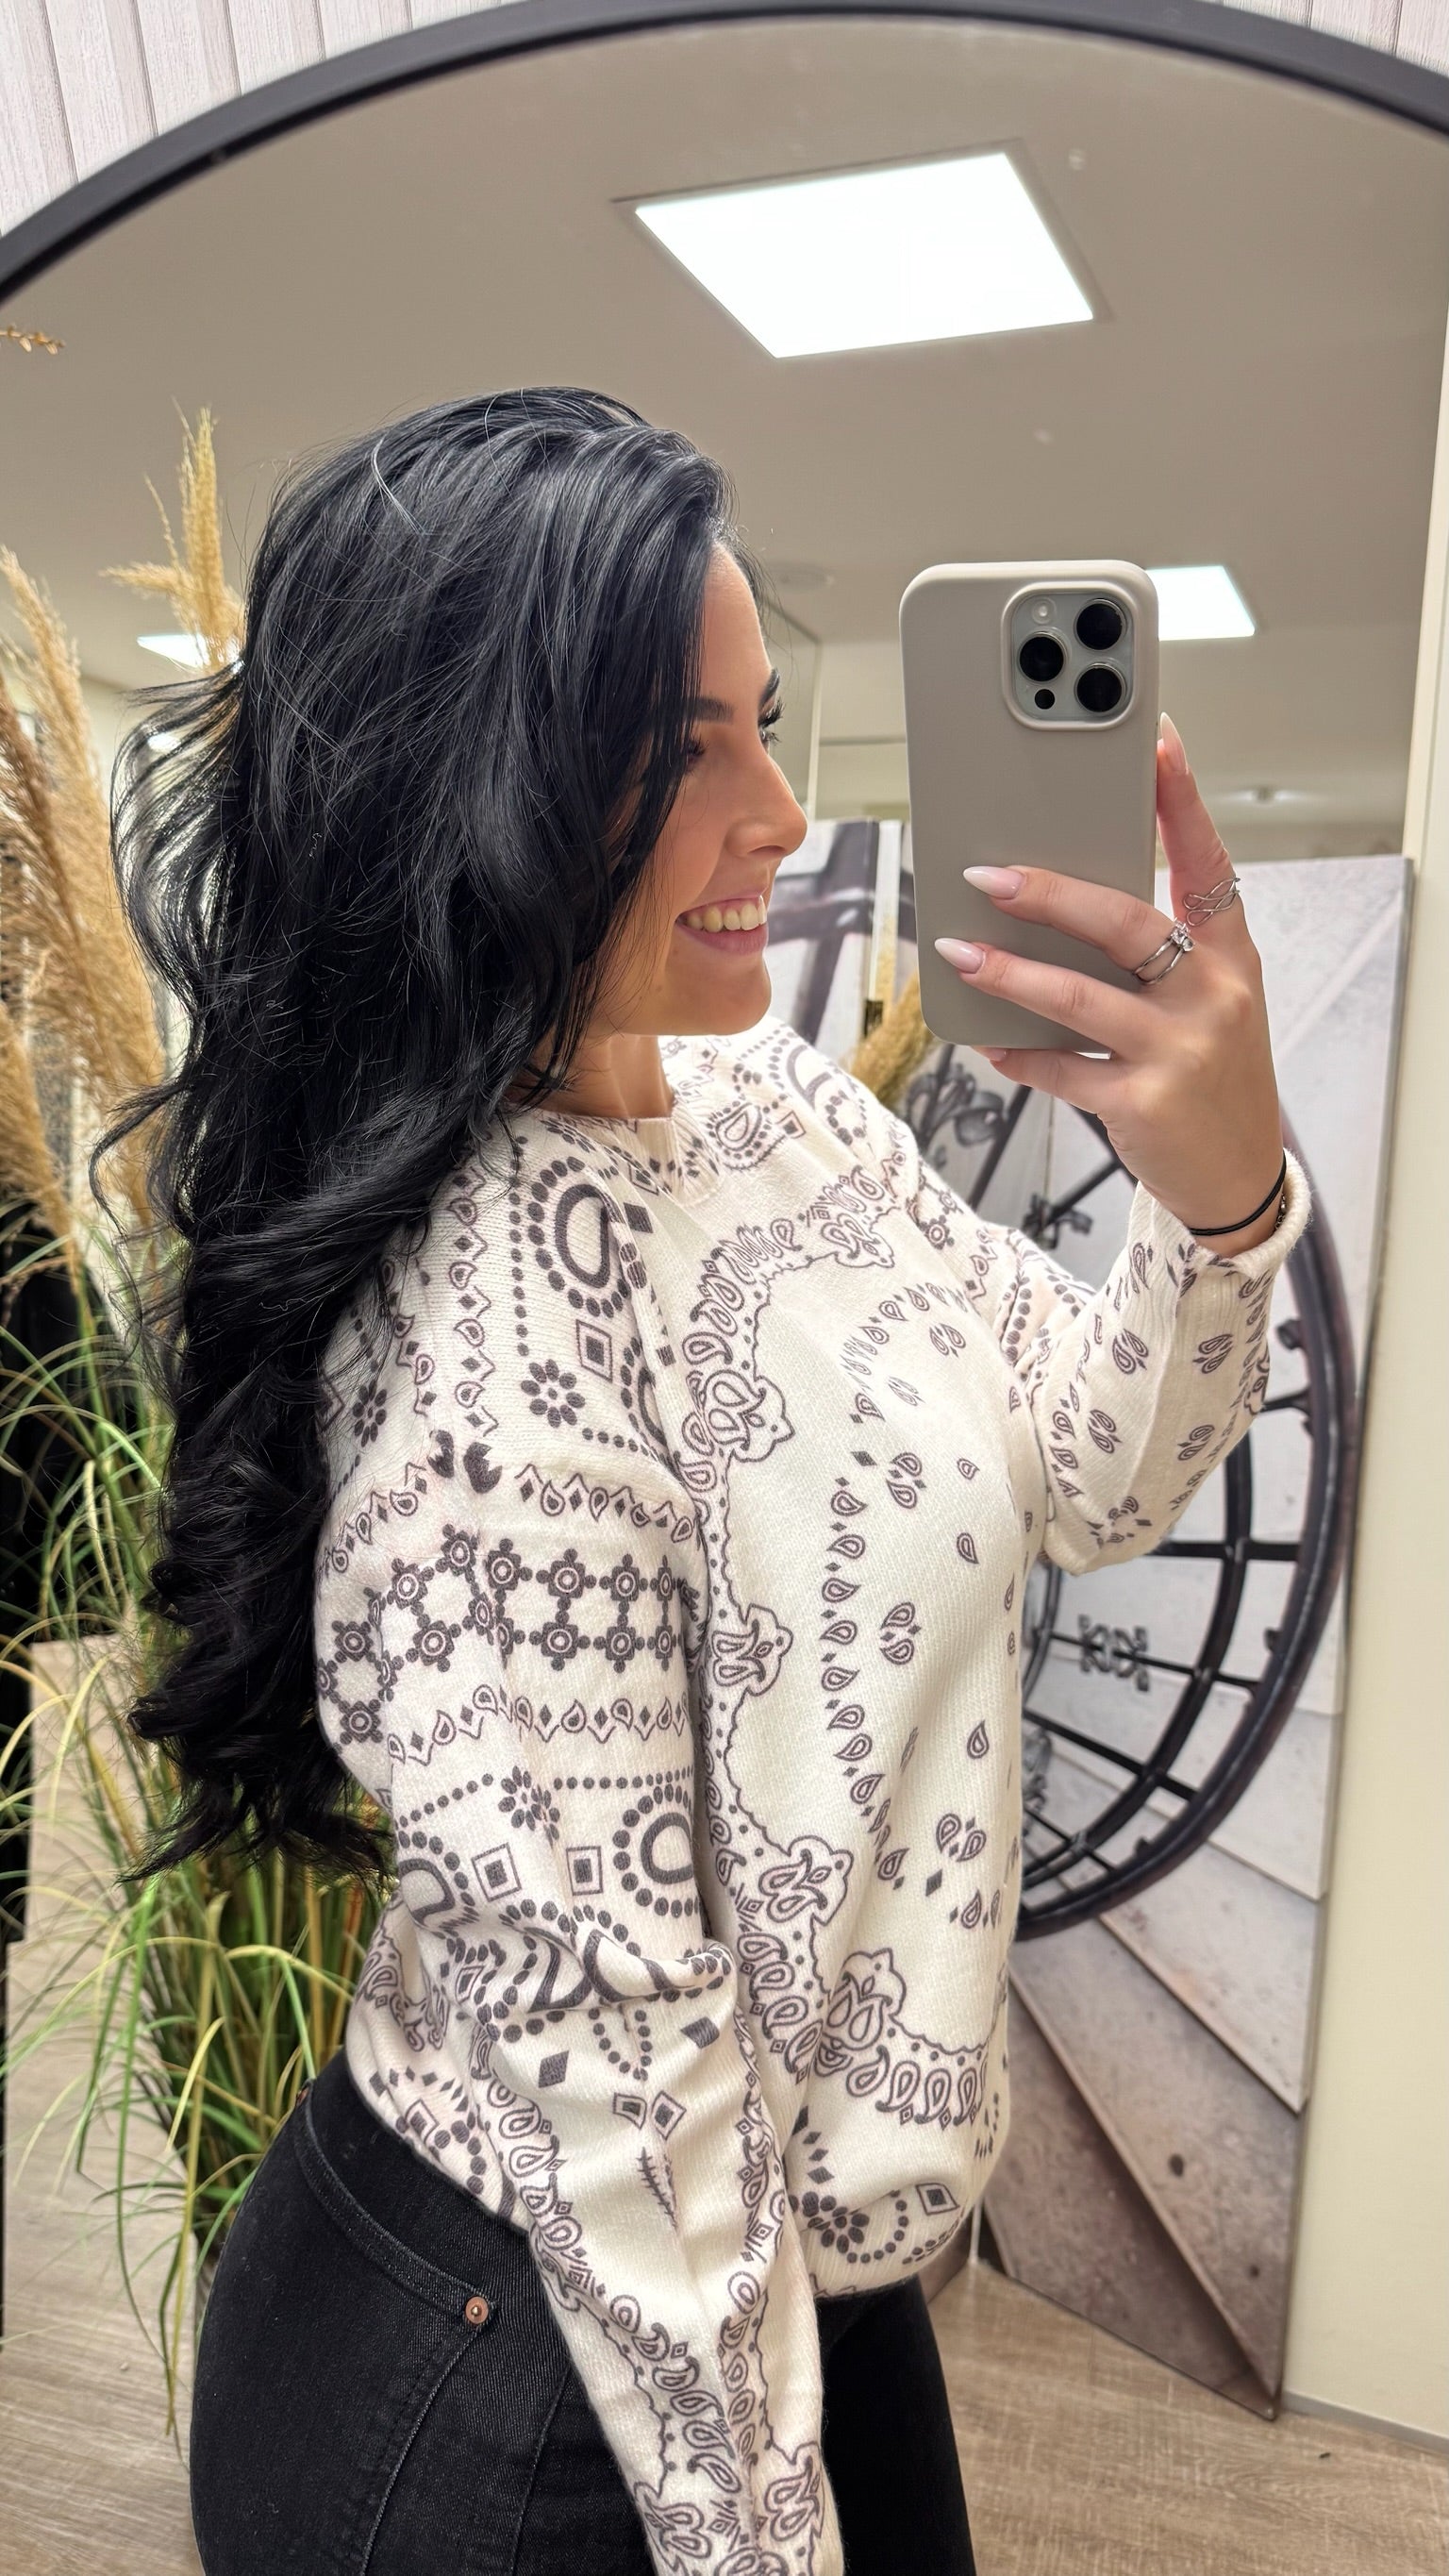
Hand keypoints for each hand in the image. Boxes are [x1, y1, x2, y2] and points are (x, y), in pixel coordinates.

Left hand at [932, 713, 1284, 1256]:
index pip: (1208, 861)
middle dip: (1051, 894)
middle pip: (1126, 925)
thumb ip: (1155, 954)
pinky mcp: (1143, 1104)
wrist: (1237, 1174)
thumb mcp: (1208, 1001)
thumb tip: (1053, 901)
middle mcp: (1213, 995)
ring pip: (1080, 999)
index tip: (1155, 743)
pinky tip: (987, 1041)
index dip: (1181, 801)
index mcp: (1231, 954)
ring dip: (1010, 974)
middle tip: (988, 876)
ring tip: (959, 952)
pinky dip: (1018, 1053)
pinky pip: (1062, 1069)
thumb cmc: (1209, 1071)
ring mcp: (1180, 1051)